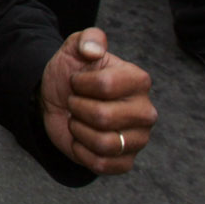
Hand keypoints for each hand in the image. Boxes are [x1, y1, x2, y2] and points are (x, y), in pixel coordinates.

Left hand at [40, 28, 157, 174]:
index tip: (76, 81)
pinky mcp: (126, 161)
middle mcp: (145, 111)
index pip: (106, 85)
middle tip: (76, 102)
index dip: (80, 84)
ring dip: (79, 131)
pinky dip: (82, 152)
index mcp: (138, 80)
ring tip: (78, 120)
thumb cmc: (72, 74)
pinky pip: (102, 164)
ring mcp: (139, 138)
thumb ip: (86, 39)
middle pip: (104, 117)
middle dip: (78, 108)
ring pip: (104, 143)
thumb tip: (94, 49)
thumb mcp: (73, 48)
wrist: (58, 102)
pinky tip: (81, 139)